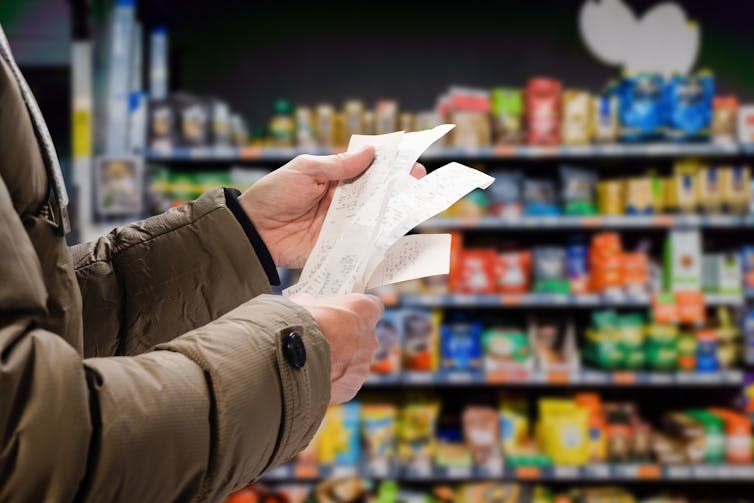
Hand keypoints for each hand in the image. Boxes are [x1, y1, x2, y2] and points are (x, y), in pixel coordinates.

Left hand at [238, 148, 426, 267]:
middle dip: (399, 187)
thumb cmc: (274, 194)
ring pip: (375, 218)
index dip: (389, 165)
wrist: (254, 231)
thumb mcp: (305, 170)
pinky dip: (380, 240)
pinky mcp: (339, 246)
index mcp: (335, 178)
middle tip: (419, 181)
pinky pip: (363, 243)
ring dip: (394, 212)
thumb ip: (338, 165)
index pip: (368, 169)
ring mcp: (343, 224)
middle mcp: (343, 201)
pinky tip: (397, 235)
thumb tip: (371, 152)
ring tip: (415, 205)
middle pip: (377, 194)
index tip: (410, 160)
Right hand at [289, 292, 383, 403]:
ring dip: (339, 361)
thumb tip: (308, 306)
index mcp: (364, 310)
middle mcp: (370, 338)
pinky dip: (332, 380)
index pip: (372, 306)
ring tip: (314, 361)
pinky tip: (313, 377)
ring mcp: (363, 365)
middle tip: (326, 339)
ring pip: (354, 362)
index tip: (344, 313)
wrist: (288, 359)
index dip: (357, 311)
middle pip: (364, 337)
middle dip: (347, 338)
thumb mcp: (304, 303)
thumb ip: (315, 305)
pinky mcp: (352, 387)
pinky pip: (344, 382)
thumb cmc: (299, 324)